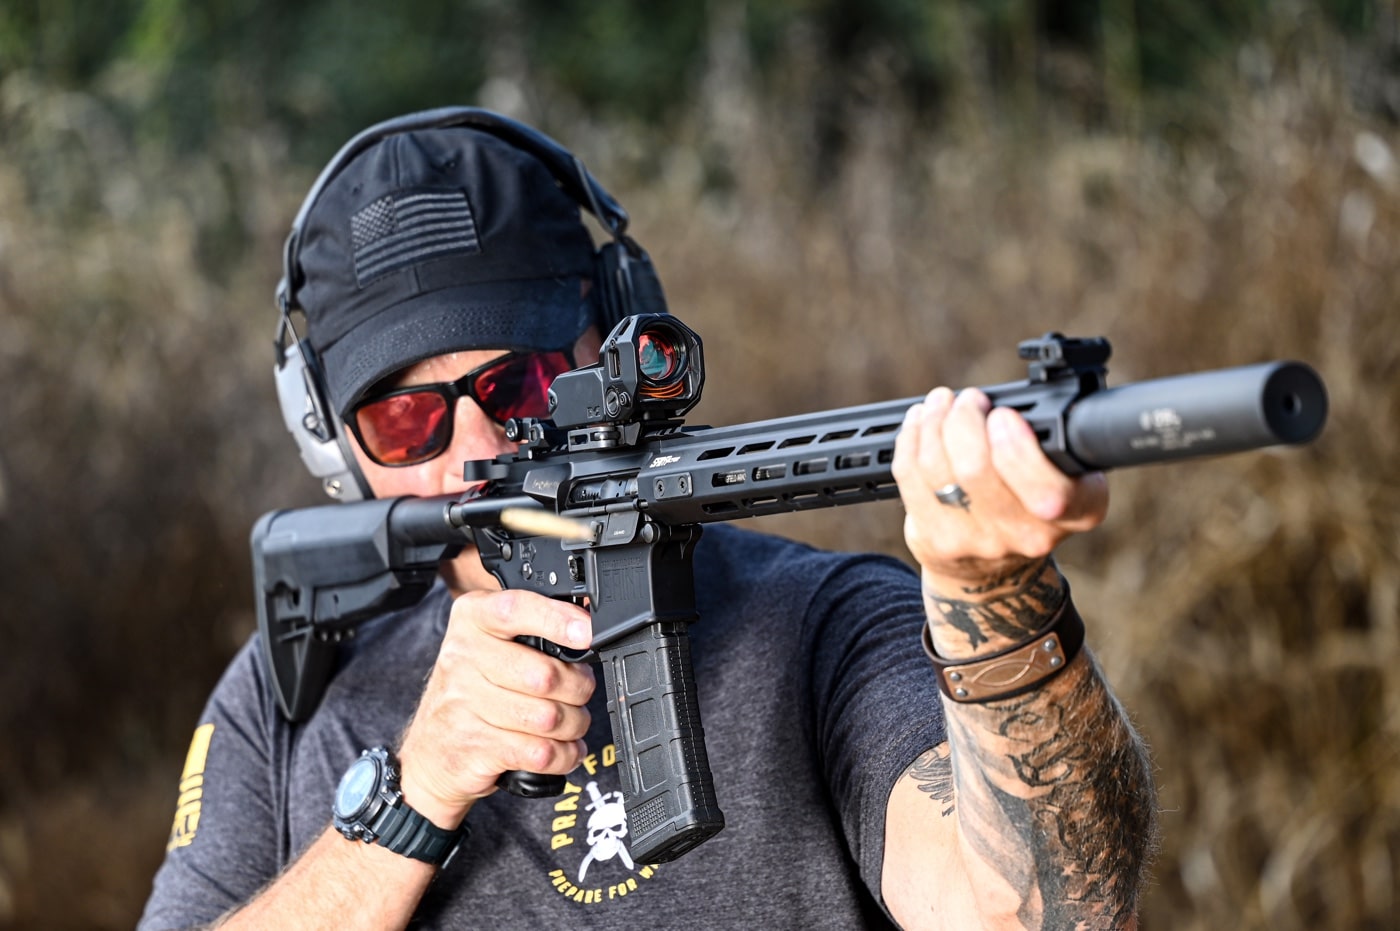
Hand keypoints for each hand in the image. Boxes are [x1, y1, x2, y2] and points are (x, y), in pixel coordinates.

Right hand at [396, 589, 595, 828]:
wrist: (430, 754)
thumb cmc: (472, 692)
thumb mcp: (490, 645)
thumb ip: (533, 629)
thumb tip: (587, 625)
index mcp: (471, 620)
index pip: (515, 609)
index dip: (557, 620)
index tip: (586, 632)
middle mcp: (461, 657)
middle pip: (544, 674)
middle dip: (579, 688)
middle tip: (580, 691)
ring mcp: (463, 704)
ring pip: (548, 718)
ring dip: (574, 725)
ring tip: (570, 723)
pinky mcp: (474, 748)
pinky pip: (540, 752)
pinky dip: (564, 755)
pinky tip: (562, 750)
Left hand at [892, 386, 1107, 596]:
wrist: (996, 567)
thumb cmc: (1030, 497)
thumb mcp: (1065, 472)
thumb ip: (1048, 441)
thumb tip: (993, 402)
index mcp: (1080, 511)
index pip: (1051, 491)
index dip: (1017, 448)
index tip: (1002, 415)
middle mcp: (1031, 536)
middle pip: (976, 469)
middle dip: (964, 420)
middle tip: (969, 400)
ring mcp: (980, 544)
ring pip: (937, 469)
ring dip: (933, 423)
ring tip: (941, 404)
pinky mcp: (938, 543)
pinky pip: (910, 478)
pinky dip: (910, 440)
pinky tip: (918, 423)